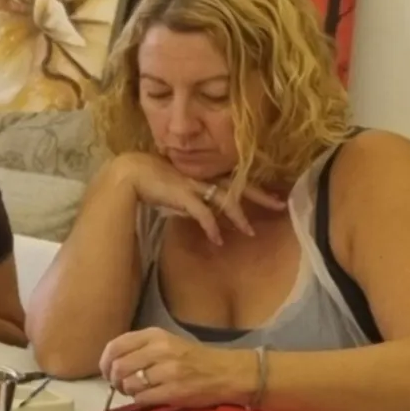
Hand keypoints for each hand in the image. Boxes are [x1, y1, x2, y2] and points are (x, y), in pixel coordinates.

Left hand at [98, 327, 254, 407]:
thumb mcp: (166, 342)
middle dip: (114, 380)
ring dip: (127, 391)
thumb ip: (139, 348)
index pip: (115, 346)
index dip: (105, 362)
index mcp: (155, 335)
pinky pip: (142, 398)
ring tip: (137, 390)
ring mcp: (168, 371)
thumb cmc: (193, 358)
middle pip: (118, 367)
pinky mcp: (174, 391)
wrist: (226, 372)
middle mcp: (160, 350)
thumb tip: (110, 364)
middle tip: (121, 385)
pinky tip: (149, 397)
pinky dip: (140, 400)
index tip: (107, 371)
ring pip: (129, 384)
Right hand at [105, 152, 285, 247]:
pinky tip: (218, 239)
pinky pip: (202, 212)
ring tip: (250, 231)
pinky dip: (211, 225)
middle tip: (280, 205)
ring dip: (238, 215)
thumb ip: (189, 199)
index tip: (273, 194)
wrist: (129, 172)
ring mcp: (193, 183)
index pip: (235, 178)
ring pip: (224, 198)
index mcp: (202, 172)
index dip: (254, 186)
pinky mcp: (182, 193)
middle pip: (238, 185)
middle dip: (260, 195)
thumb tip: (199, 214)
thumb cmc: (148, 177)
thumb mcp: (175, 188)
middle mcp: (203, 176)